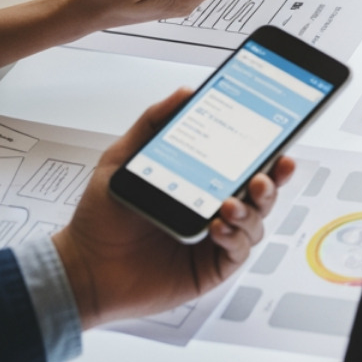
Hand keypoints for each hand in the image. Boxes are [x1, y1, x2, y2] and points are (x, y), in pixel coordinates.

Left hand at [52, 90, 295, 326]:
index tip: (278, 140)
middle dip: (273, 179)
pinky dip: (235, 236)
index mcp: (200, 183)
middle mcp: (213, 209)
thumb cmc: (101, 220)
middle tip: (270, 170)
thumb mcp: (122, 159)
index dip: (267, 152)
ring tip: (230, 202)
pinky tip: (218, 227)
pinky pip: (239, 250)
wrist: (83, 268)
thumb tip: (184, 93)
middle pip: (260, 191)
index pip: (243, 163)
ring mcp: (215, 238)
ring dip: (252, 208)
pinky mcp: (211, 267)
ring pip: (256, 221)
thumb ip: (154, 122)